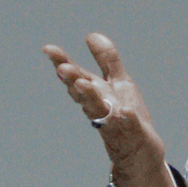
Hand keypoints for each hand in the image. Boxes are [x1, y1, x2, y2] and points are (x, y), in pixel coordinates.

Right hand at [42, 32, 174, 186]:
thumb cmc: (124, 115)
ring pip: (98, 110)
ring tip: (85, 84)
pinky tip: (126, 112)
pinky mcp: (131, 135)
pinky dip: (126, 120)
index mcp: (94, 93)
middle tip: (64, 68)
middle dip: (73, 80)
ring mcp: (113, 122)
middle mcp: (98, 108)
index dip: (62, 63)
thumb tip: (91, 35)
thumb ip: (106, 60)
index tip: (48, 49)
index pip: (75, 76)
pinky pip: (128, 127)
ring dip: (91, 97)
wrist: (138, 151)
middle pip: (82, 93)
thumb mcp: (117, 82)